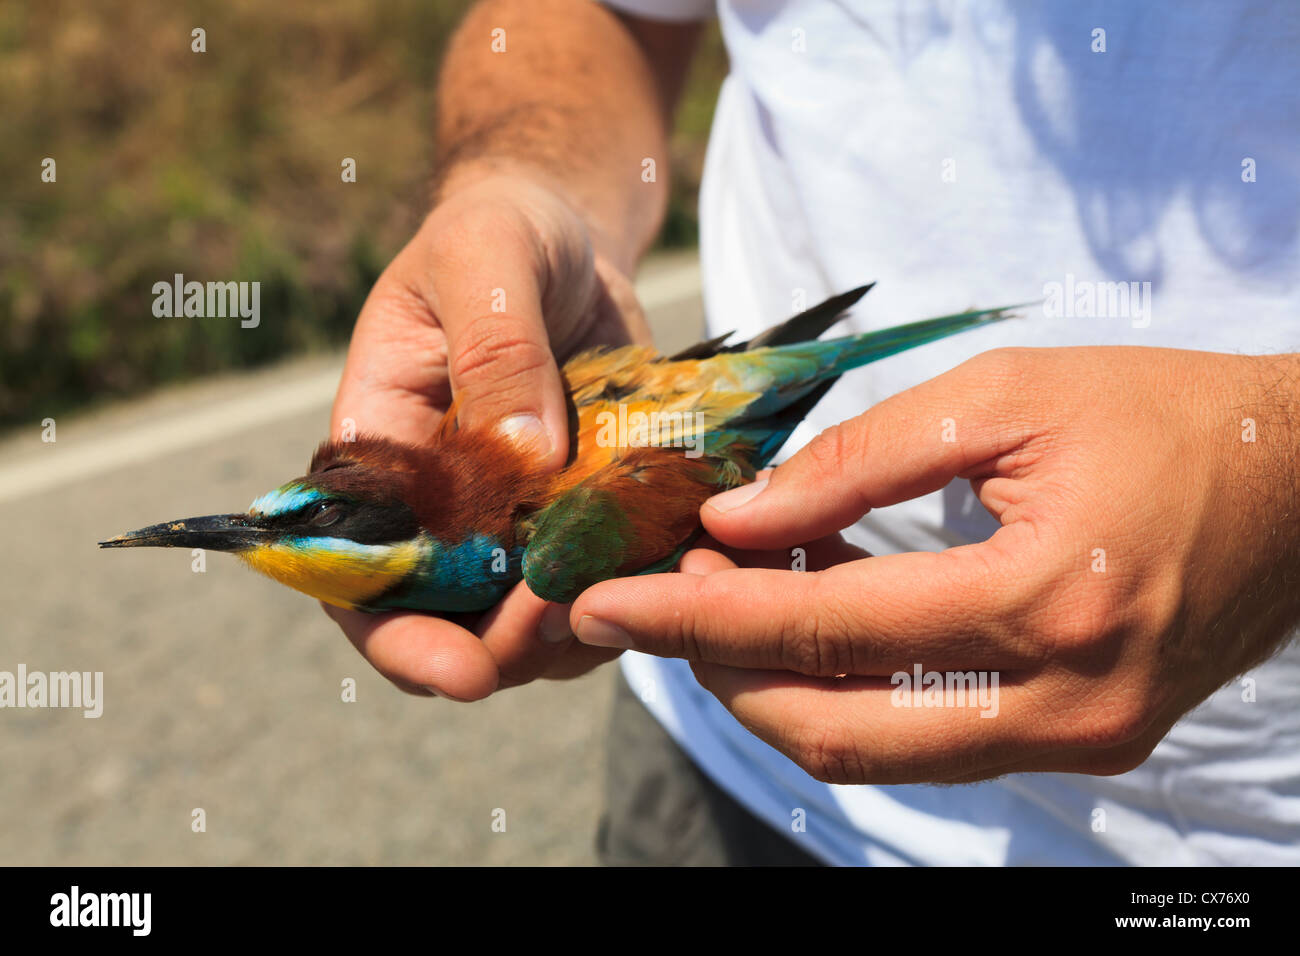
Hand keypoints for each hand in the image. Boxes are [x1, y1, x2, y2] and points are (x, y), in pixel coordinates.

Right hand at [324, 171, 651, 698]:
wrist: (566, 232)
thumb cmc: (501, 234)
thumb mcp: (487, 263)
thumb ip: (495, 351)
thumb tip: (523, 458)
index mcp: (384, 457)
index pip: (363, 578)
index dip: (401, 640)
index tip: (463, 676)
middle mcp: (444, 505)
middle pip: (458, 620)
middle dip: (513, 646)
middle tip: (579, 620)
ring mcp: (521, 517)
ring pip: (542, 616)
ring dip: (589, 624)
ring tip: (650, 590)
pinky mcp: (589, 510)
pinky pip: (611, 572)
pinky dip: (647, 581)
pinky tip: (689, 561)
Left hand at [570, 347, 1299, 782]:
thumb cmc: (1164, 415)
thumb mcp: (1006, 399)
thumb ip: (861, 460)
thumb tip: (740, 514)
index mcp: (1046, 600)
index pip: (823, 628)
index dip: (696, 617)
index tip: (604, 602)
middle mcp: (1063, 702)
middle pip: (832, 729)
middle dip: (717, 673)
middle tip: (650, 606)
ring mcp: (1077, 737)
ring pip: (873, 752)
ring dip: (775, 688)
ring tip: (723, 602)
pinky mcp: (1081, 739)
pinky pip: (926, 737)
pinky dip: (847, 689)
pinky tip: (810, 616)